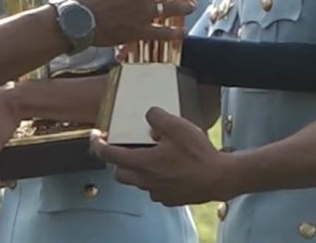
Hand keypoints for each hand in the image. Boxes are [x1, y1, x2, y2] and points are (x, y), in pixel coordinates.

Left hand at [91, 107, 232, 205]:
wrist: (220, 178)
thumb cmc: (198, 154)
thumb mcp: (177, 126)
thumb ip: (157, 117)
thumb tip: (149, 117)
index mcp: (143, 163)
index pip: (109, 155)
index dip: (98, 145)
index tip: (95, 137)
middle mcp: (146, 181)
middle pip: (120, 173)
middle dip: (119, 160)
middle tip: (126, 148)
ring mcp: (158, 192)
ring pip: (138, 181)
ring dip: (139, 169)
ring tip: (153, 155)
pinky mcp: (170, 199)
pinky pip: (155, 189)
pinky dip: (156, 178)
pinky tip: (169, 168)